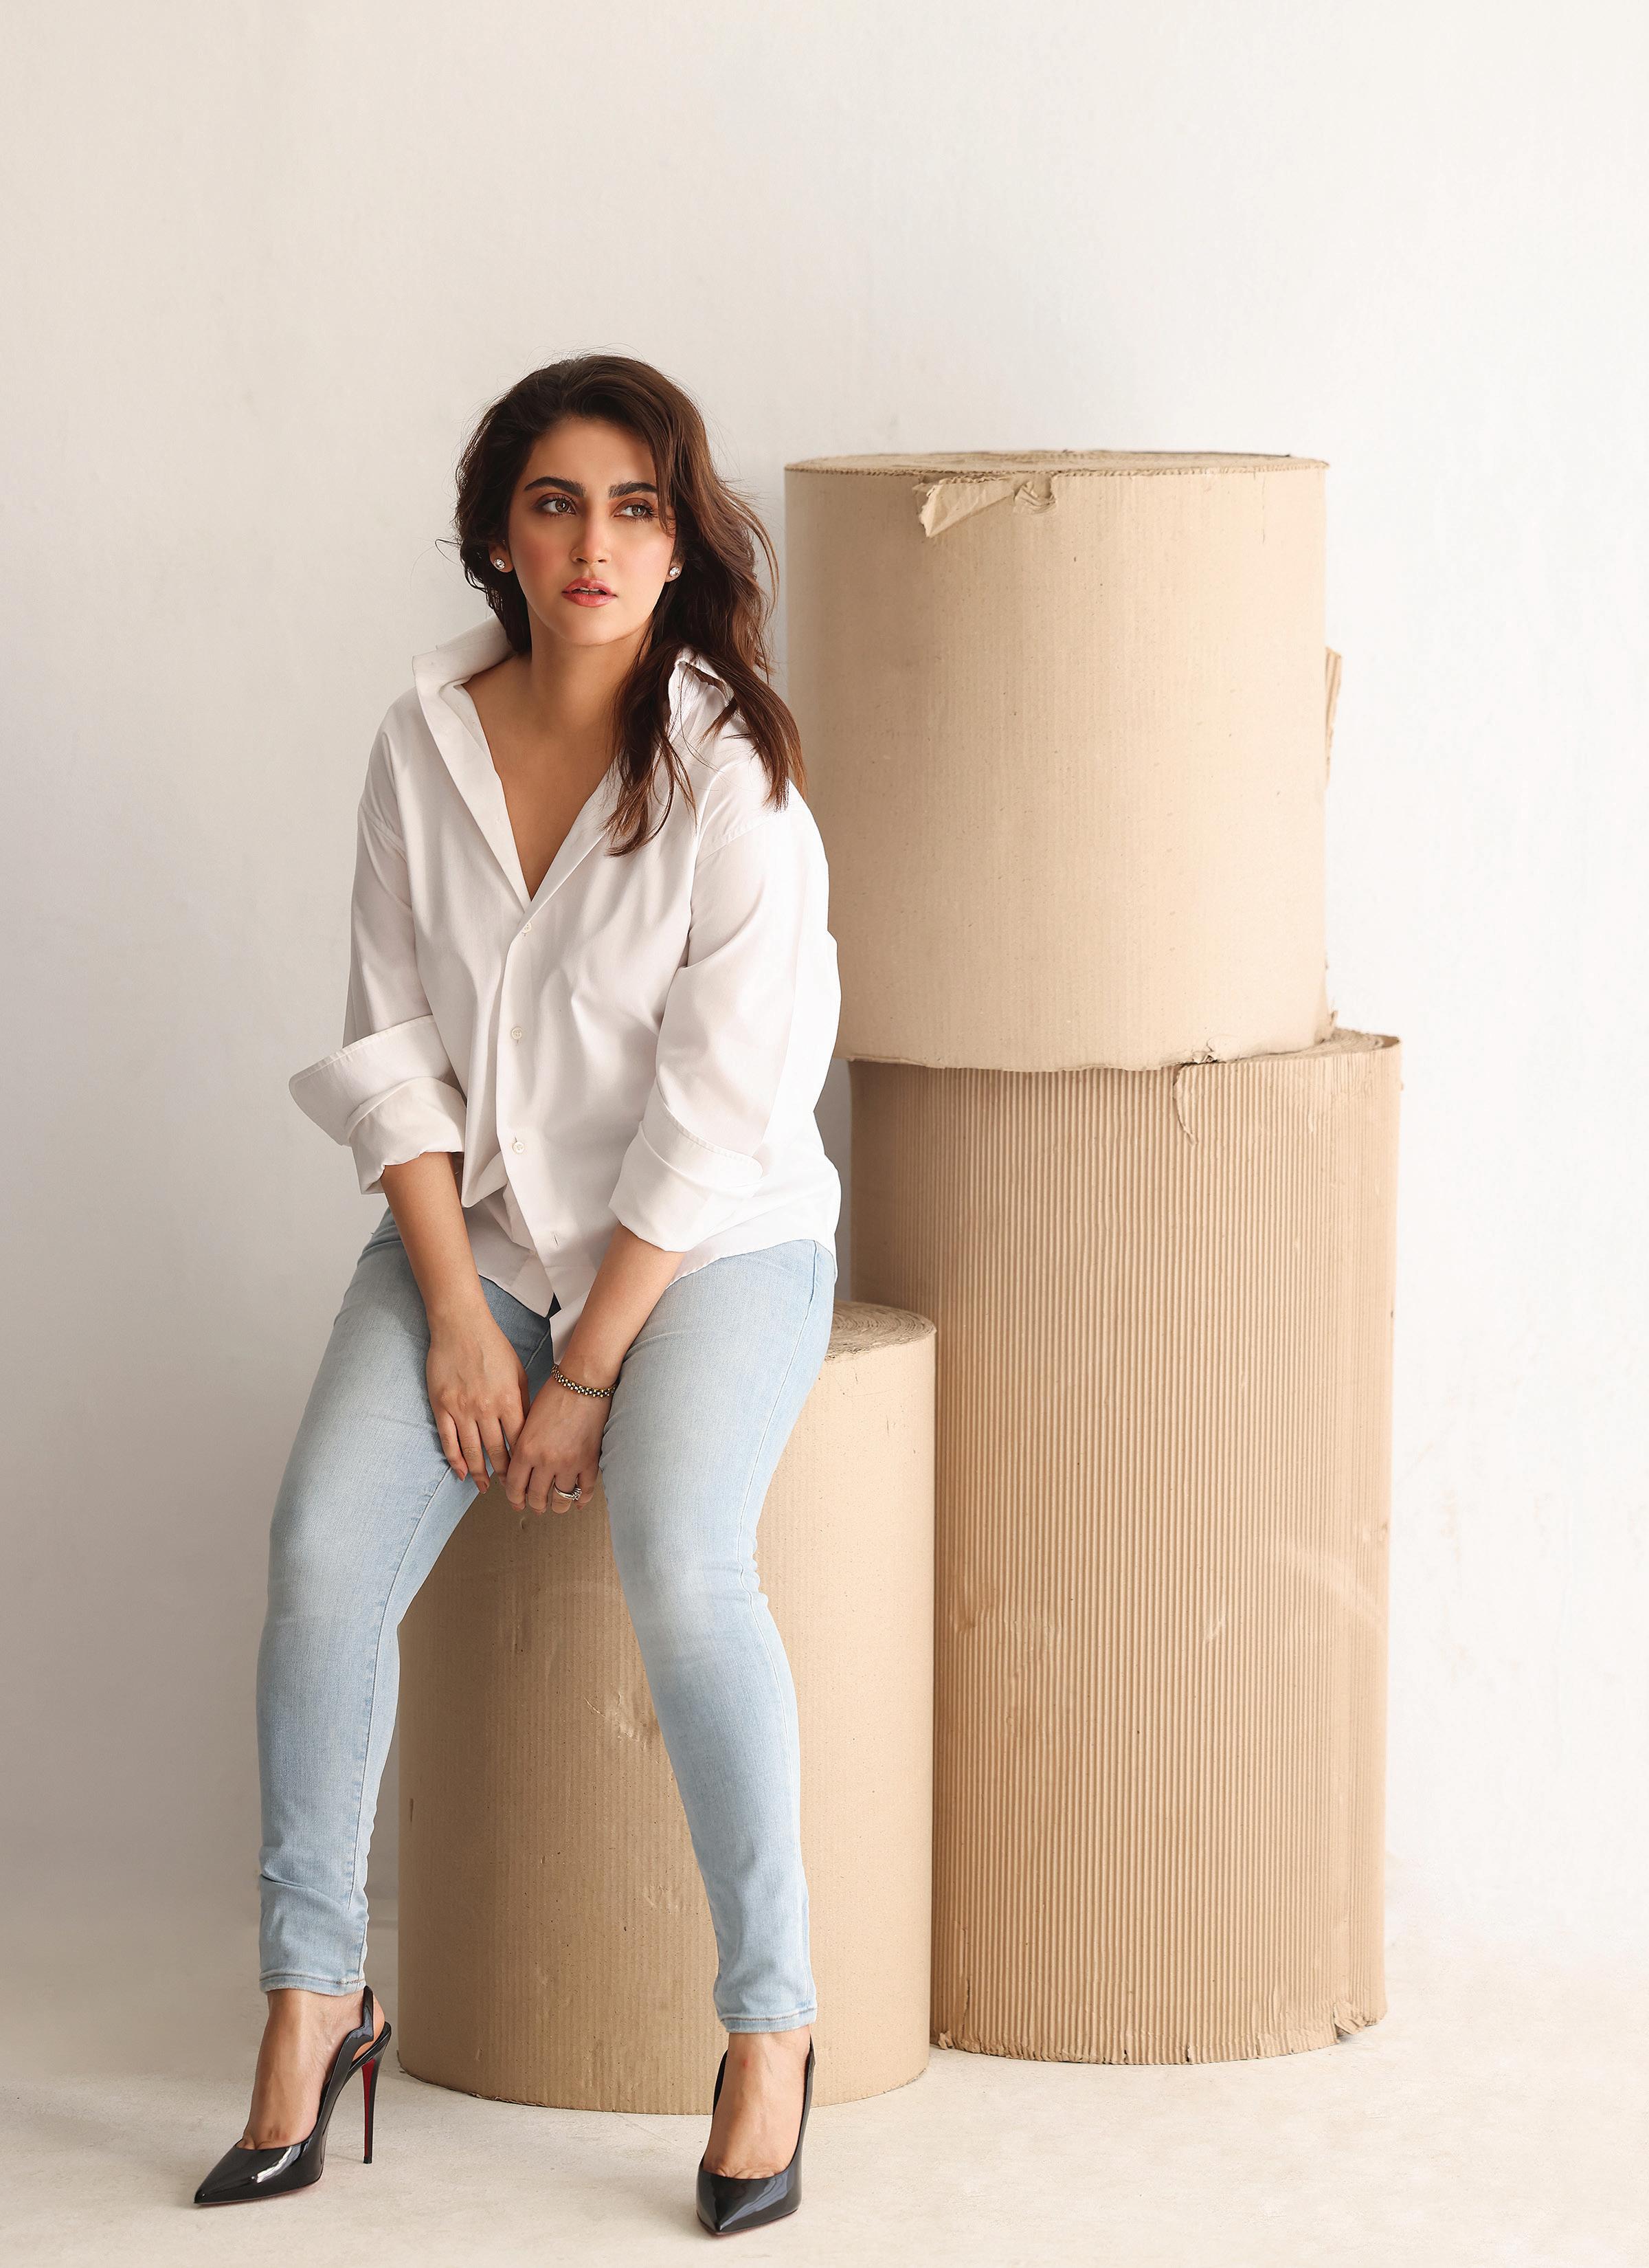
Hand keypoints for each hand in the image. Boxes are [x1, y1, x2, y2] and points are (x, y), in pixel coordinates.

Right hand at [425, 1307, 530, 1492]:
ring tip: (484, 1487)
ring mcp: (462, 1409)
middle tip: (509, 1490)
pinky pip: (448, 1440)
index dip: (523, 1462)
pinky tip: (461, 1472)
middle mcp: (486, 1408)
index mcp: (509, 1400)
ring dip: (479, 1473)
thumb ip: (523, 1402)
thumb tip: (528, 1430)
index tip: (527, 1475)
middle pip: (497, 1451)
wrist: (460, 1327)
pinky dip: (455, 1460)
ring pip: (472, 1451)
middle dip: (504, 1474)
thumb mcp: (518, 1373)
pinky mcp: (442, 1406)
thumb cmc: (493, 1347)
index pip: (519, 1441)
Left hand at [503, 1359, 613, 1516]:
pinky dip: (580, 1500)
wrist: (584, 1382)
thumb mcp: (528, 1419)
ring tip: (555, 1506)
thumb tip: (520, 1466)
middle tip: (535, 1506)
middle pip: (537, 1498)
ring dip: (556, 1506)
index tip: (516, 1502)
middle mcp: (546, 1461)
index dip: (514, 1499)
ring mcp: (570, 1464)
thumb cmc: (555, 1393)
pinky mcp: (590, 1461)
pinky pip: (585, 1491)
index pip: (515, 1487)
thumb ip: (523, 1445)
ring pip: (560, 1500)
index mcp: (526, 1449)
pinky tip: (577, 1502)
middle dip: (534, 1505)